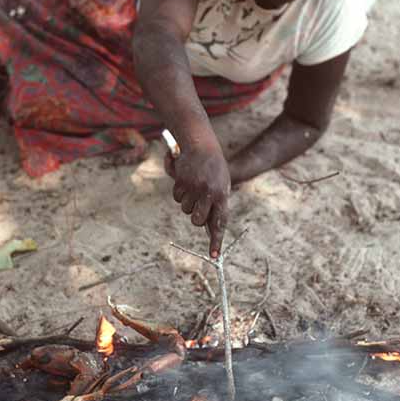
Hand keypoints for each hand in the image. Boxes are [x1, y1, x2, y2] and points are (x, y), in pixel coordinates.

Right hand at [166, 143, 229, 257]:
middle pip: (197, 221)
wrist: (201, 145)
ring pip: (185, 210)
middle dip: (196, 218)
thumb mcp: (221, 186)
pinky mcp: (181, 182)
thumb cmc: (214, 169)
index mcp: (222, 195)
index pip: (220, 223)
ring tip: (194, 185)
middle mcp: (209, 193)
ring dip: (188, 202)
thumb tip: (209, 229)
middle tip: (198, 207)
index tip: (214, 256)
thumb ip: (216, 205)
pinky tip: (186, 180)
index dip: (216, 241)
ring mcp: (194, 188)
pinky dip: (180, 192)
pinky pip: (177, 198)